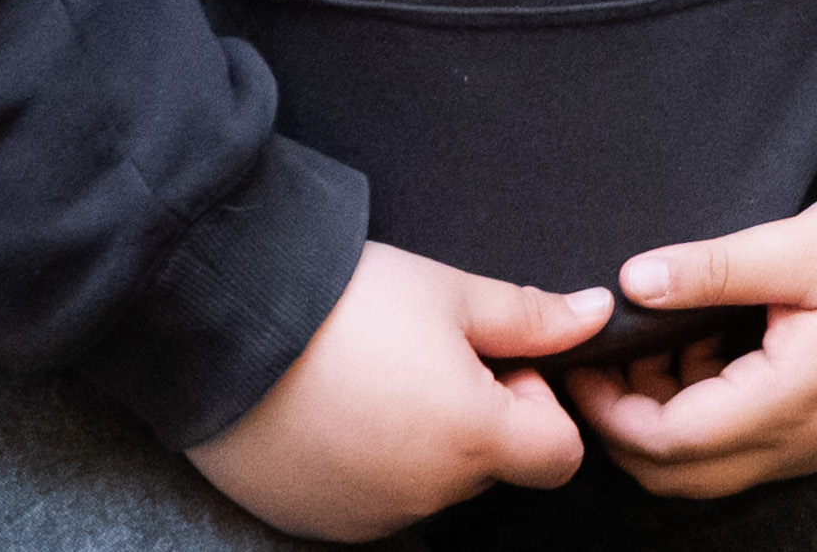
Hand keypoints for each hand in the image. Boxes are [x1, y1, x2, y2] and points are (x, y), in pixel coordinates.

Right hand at [187, 243, 603, 540]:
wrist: (220, 328)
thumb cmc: (342, 304)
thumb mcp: (450, 293)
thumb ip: (532, 318)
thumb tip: (596, 317)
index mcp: (473, 441)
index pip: (559, 455)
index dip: (541, 405)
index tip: (500, 361)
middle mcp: (426, 496)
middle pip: (491, 467)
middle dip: (480, 415)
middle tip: (429, 357)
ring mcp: (368, 517)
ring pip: (431, 484)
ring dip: (423, 442)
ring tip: (375, 377)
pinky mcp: (317, 523)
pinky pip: (373, 501)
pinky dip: (372, 464)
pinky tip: (339, 409)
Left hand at [564, 180, 816, 501]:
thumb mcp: (808, 243)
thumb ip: (714, 269)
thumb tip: (632, 282)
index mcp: (792, 401)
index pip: (665, 443)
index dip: (608, 409)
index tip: (583, 357)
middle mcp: (807, 440)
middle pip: (683, 474)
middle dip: (630, 425)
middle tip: (612, 353)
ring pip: (720, 464)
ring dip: (675, 417)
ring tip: (670, 334)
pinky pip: (759, 443)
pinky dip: (719, 408)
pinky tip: (724, 339)